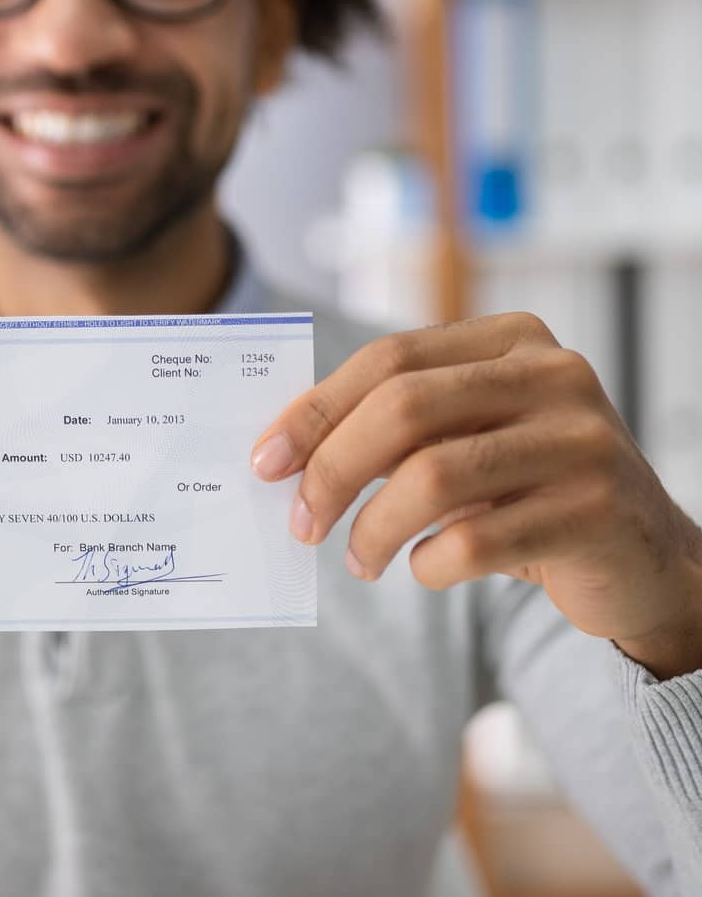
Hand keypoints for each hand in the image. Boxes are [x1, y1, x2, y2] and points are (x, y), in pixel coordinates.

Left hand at [249, 313, 701, 677]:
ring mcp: (582, 442)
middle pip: (404, 408)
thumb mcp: (469, 435)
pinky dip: (429, 564)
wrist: (645, 559)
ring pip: (433, 477)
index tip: (266, 459)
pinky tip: (424, 570)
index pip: (389, 360)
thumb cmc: (527, 489)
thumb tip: (283, 449)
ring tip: (358, 558)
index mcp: (512, 340)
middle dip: (332, 467)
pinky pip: (476, 543)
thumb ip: (396, 425)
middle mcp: (554, 376)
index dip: (316, 409)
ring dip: (374, 527)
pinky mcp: (597, 513)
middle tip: (300, 520)